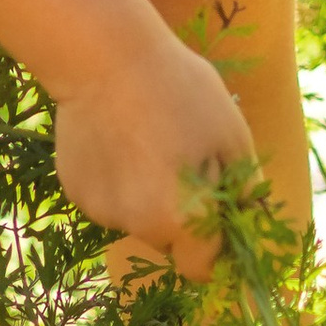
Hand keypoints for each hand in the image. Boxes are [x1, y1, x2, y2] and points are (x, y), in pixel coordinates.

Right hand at [52, 17, 252, 276]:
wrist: (104, 57)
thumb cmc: (182, 92)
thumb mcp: (233, 136)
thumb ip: (245, 192)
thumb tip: (251, 224)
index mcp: (184, 221)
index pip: (202, 268)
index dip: (214, 247)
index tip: (217, 214)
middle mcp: (140, 227)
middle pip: (169, 241)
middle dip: (181, 216)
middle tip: (183, 161)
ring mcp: (102, 211)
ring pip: (136, 218)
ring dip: (147, 196)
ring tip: (148, 141)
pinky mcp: (75, 192)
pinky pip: (108, 198)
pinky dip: (117, 181)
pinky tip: (118, 139)